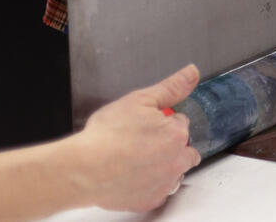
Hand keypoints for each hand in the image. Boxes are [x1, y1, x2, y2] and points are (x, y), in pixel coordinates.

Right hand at [72, 64, 202, 211]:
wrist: (83, 169)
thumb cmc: (106, 136)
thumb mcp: (140, 100)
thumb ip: (171, 87)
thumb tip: (191, 73)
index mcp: (177, 134)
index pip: (181, 123)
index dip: (163, 122)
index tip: (147, 126)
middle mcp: (177, 161)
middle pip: (184, 149)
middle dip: (170, 145)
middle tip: (143, 143)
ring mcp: (165, 184)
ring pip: (174, 172)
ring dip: (164, 166)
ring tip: (137, 160)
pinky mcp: (151, 201)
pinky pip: (159, 192)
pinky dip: (150, 185)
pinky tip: (133, 176)